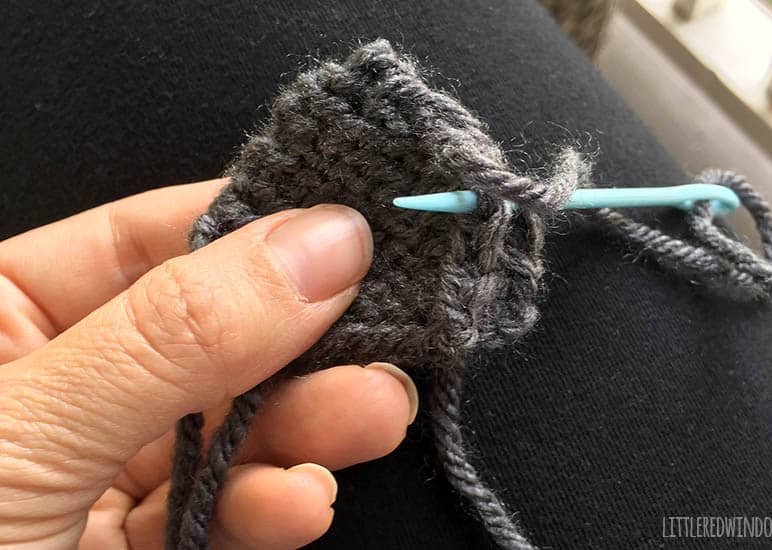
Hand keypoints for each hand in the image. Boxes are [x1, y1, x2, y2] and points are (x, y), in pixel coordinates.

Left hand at [0, 179, 418, 548]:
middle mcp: (61, 385)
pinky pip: (226, 508)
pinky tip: (298, 504)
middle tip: (382, 336)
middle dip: (303, 341)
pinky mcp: (145, 548)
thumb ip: (177, 335)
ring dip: (311, 423)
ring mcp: (107, 471)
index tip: (350, 230)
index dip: (257, 226)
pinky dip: (274, 504)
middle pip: (214, 333)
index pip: (150, 237)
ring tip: (371, 414)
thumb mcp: (25, 439)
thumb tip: (321, 243)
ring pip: (236, 422)